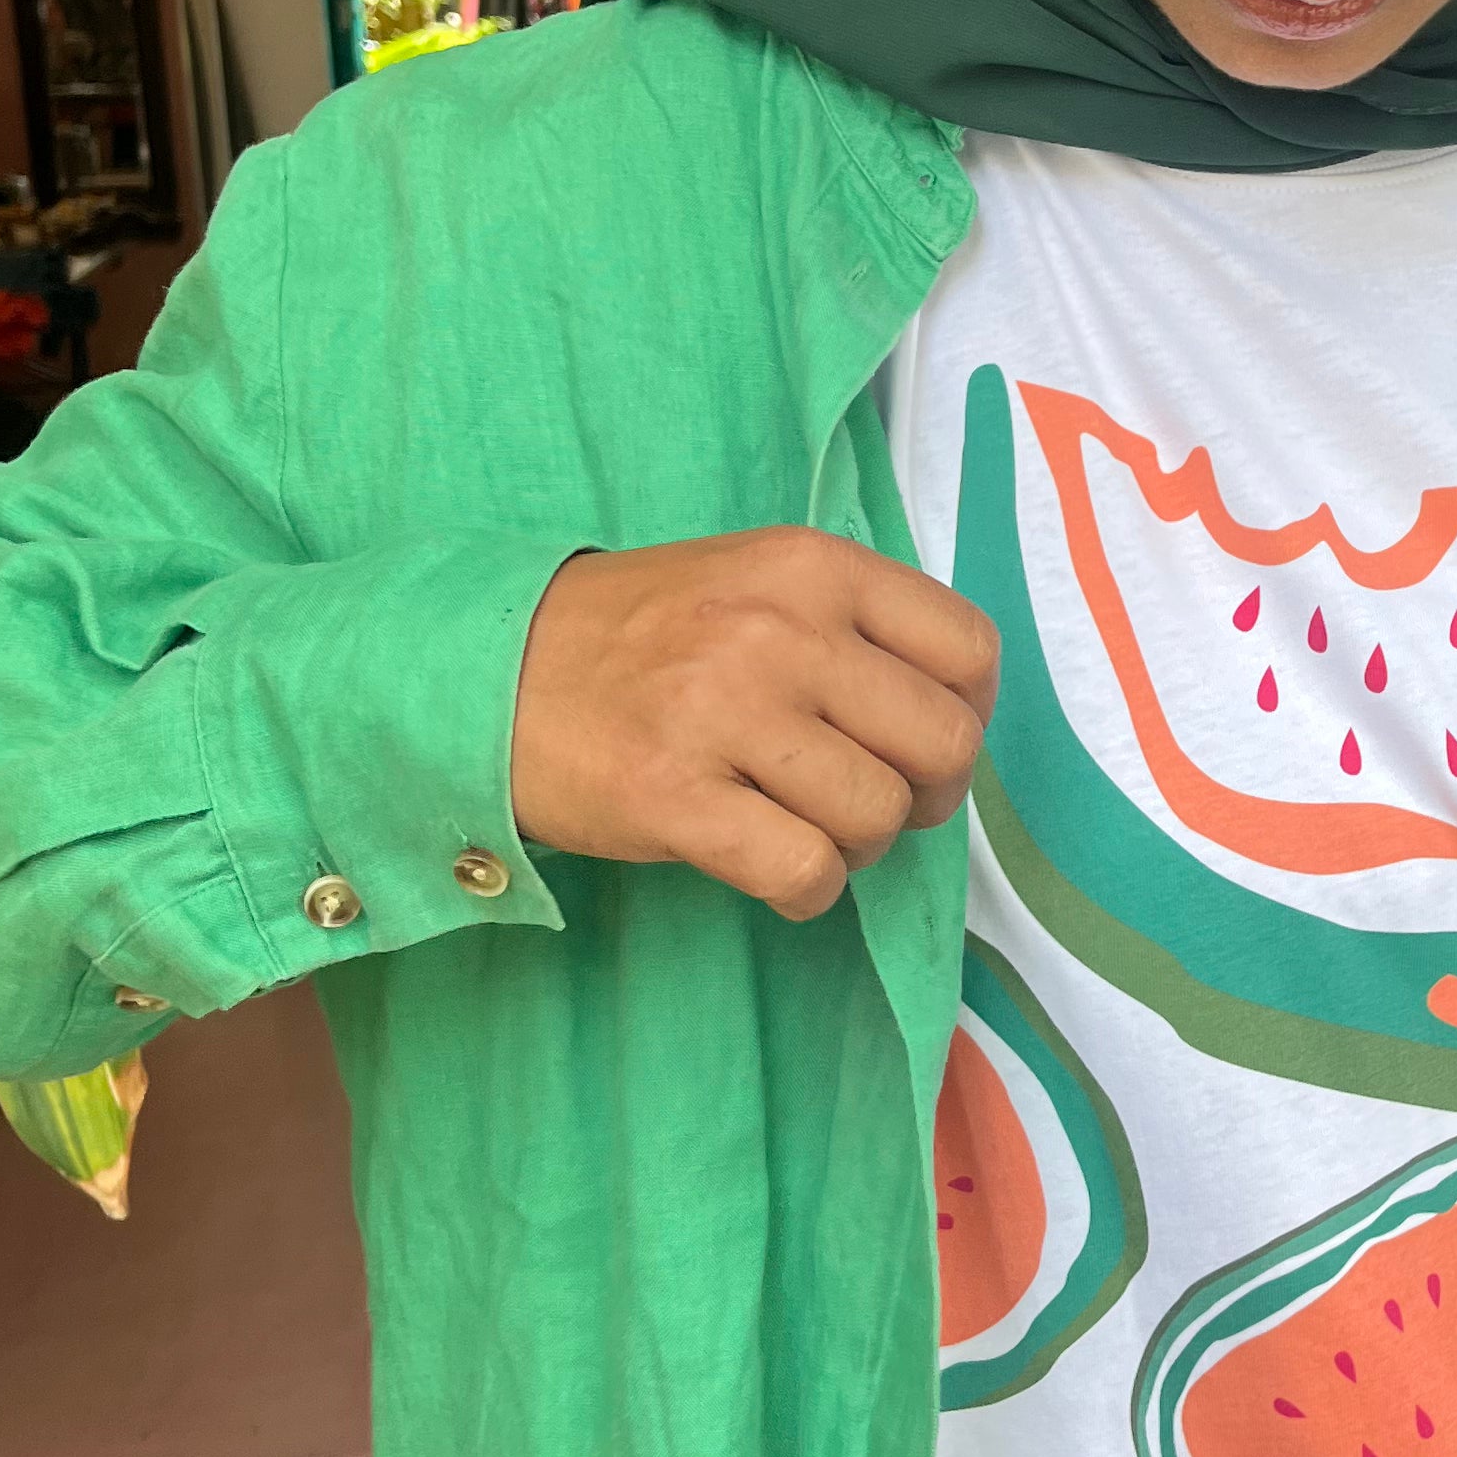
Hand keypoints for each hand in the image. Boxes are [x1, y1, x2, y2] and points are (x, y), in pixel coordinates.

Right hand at [510, 529, 999, 921]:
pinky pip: (806, 873)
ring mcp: (724, 712)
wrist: (486, 672)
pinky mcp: (674, 798)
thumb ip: (853, 626)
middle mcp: (779, 629)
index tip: (918, 740)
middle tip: (866, 799)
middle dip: (923, 794)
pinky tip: (766, 865)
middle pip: (942, 744)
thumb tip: (952, 717)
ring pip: (879, 816)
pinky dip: (804, 889)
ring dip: (855, 844)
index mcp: (810, 567)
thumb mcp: (754, 581)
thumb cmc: (638, 636)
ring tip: (798, 824)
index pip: (969, 649)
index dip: (967, 714)